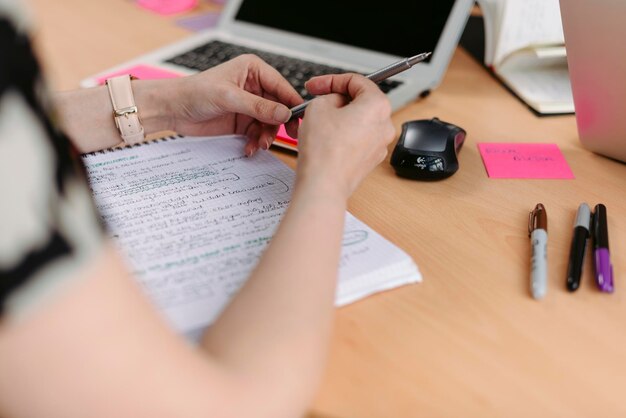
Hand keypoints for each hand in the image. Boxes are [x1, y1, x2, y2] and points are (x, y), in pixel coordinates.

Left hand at [165, 55, 301, 155]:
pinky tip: (249, 148)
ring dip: (266, 136)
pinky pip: (258, 133)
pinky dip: (256, 142)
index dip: (292, 103)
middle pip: (279, 107)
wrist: (172, 109)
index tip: (299, 120)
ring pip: (270, 123)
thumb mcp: (229, 97)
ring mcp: (249, 105)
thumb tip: (284, 113)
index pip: (281, 86)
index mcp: (253, 70)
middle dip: (280, 124)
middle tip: (289, 137)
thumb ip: (259, 106)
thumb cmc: (195, 92)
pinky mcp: (242, 121)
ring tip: (260, 145)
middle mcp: (254, 86)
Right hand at [295, 73, 395, 199]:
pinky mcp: (370, 160)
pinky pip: (357, 139)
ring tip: (318, 122)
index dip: (331, 80)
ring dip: (340, 117)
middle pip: (360, 101)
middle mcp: (385, 124)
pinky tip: (326, 139)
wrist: (324, 184)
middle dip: (337, 99)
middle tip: (317, 101)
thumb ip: (329, 95)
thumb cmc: (324, 149)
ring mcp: (380, 144)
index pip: (356, 81)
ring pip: (359, 121)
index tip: (317, 85)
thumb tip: (334, 101)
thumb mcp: (318, 106)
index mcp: (377, 105)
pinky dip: (343, 135)